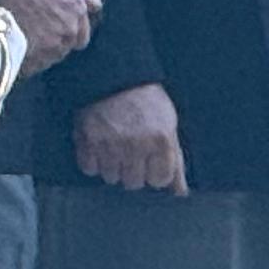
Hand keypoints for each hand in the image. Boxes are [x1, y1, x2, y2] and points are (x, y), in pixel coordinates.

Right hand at [0, 0, 98, 73]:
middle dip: (54, 44)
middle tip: (35, 36)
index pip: (81, 38)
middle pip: (65, 50)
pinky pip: (33, 67)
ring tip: (23, 42)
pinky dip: (26, 62)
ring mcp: (50, 44)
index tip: (53, 32)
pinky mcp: (31, 54)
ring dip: (40, 54)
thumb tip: (96, 6)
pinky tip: (15, 51)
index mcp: (76, 11)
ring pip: (49, 59)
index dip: (67, 36)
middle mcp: (68, 30)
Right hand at [72, 81, 188, 194]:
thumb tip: (181, 192)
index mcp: (161, 140)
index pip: (159, 180)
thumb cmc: (147, 103)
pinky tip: (100, 145)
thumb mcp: (169, 126)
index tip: (152, 160)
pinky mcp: (87, 141)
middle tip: (132, 150)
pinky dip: (93, 161)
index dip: (155, 172)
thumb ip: (176, 161)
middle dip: (134, 171)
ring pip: (111, 178)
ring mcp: (110, 144)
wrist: (114, 76)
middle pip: (134, 183)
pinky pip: (89, 169)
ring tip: (116, 145)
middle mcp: (136, 145)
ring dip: (113, 166)